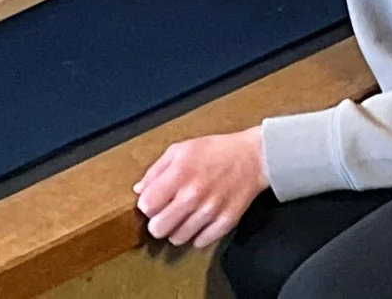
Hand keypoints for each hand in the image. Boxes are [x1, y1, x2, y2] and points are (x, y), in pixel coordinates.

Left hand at [133, 129, 267, 248]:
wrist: (253, 157)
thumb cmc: (215, 151)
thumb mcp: (181, 149)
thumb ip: (156, 170)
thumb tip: (139, 191)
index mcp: (180, 173)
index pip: (147, 206)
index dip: (147, 204)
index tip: (154, 201)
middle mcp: (193, 195)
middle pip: (158, 229)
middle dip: (158, 222)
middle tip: (166, 213)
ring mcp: (210, 211)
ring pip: (177, 239)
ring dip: (177, 229)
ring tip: (185, 216)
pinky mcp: (225, 223)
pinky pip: (200, 242)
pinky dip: (197, 235)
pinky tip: (200, 220)